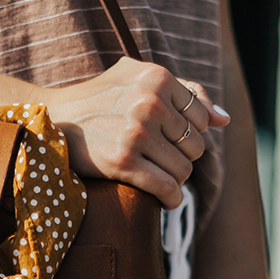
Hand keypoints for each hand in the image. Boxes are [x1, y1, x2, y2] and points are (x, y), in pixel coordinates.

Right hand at [46, 58, 230, 208]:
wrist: (54, 120)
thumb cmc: (100, 101)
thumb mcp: (139, 81)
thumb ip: (186, 93)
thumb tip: (225, 120)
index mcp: (157, 78)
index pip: (202, 119)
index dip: (189, 135)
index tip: (170, 143)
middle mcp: (150, 102)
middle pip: (196, 147)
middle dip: (182, 159)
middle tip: (161, 163)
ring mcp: (136, 133)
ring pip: (183, 171)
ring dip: (174, 182)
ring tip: (159, 179)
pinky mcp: (123, 162)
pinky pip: (166, 189)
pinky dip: (170, 200)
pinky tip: (164, 200)